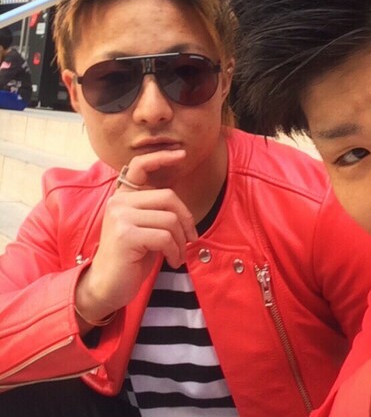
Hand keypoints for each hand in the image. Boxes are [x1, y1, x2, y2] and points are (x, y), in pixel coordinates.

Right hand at [74, 150, 197, 325]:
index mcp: (123, 196)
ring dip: (181, 241)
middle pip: (168, 197)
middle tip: (191, 238)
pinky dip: (175, 250)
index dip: (161, 157)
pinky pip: (165, 236)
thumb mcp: (146, 226)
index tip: (182, 154)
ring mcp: (120, 217)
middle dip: (186, 219)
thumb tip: (183, 203)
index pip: (140, 166)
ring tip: (178, 254)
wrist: (108, 287)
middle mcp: (118, 202)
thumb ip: (157, 209)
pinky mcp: (126, 235)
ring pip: (170, 219)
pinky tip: (172, 260)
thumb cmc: (133, 256)